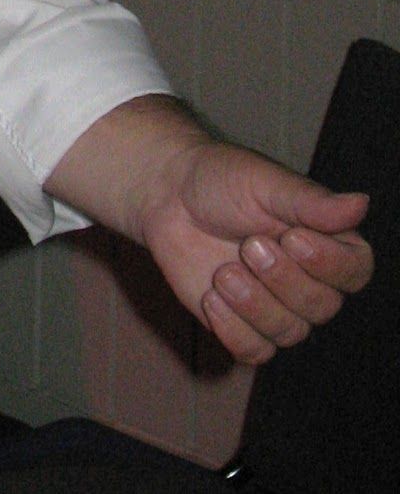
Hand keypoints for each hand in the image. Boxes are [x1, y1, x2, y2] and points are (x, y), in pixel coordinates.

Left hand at [138, 137, 372, 364]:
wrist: (169, 194)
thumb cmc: (221, 180)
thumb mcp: (265, 182)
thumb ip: (310, 201)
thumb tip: (362, 203)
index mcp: (327, 242)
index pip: (354, 272)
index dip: (328, 263)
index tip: (292, 236)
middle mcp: (309, 281)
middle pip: (321, 307)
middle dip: (281, 279)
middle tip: (248, 246)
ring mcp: (276, 306)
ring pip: (288, 332)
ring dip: (253, 303)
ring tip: (223, 271)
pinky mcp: (242, 324)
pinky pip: (254, 351)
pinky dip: (232, 329)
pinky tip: (211, 298)